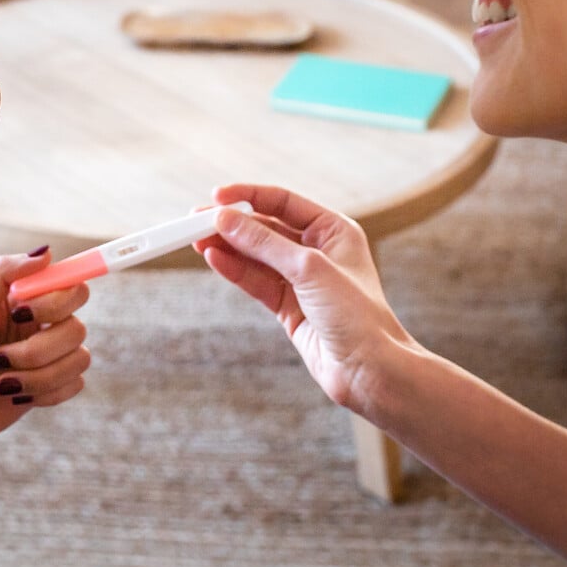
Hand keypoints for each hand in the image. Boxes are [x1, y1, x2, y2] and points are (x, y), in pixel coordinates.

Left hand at [0, 247, 91, 460]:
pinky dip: (42, 392)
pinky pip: (74, 384)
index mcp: (26, 301)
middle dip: (38, 347)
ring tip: (0, 379)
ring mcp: (49, 357)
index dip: (57, 299)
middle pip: (77, 325)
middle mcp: (43, 325)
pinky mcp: (52, 388)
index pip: (70, 285)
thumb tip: (46, 253)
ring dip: (36, 374)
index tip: (21, 312)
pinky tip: (14, 395)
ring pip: (79, 358)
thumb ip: (4, 273)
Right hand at [196, 184, 416, 414]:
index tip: (217, 196)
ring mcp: (302, 280)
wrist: (370, 370)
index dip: (249, 197)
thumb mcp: (309, 269)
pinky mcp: (289, 307)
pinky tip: (213, 258)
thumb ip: (265, 243)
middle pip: (266, 229)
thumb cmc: (357, 316)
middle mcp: (318, 251)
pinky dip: (235, 270)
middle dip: (232, 224)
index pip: (284, 202)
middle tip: (197, 219)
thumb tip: (226, 220)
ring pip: (257, 256)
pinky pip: (256, 282)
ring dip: (228, 247)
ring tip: (196, 239)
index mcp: (334, 231)